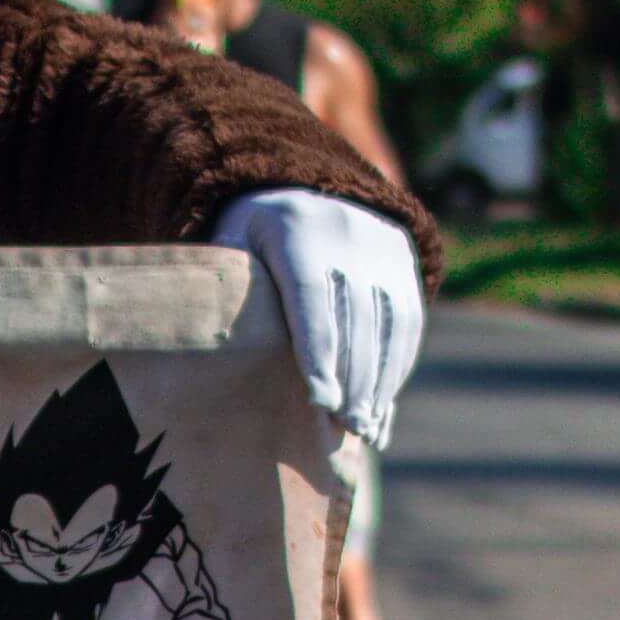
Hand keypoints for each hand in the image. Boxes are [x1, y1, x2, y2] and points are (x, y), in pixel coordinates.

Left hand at [209, 188, 421, 447]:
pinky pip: (407, 322)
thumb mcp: (229, 248)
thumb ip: (226, 290)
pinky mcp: (404, 264)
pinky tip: (382, 408)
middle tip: (344, 427)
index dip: (318, 350)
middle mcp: (349, 237)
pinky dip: (396, 369)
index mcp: (297, 230)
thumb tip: (212, 348)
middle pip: (355, 318)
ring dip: (380, 381)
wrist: (304, 190)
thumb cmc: (250, 238)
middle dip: (353, 377)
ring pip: (388, 324)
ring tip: (365, 430)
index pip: (312, 296)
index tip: (319, 399)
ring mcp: (383, 250)